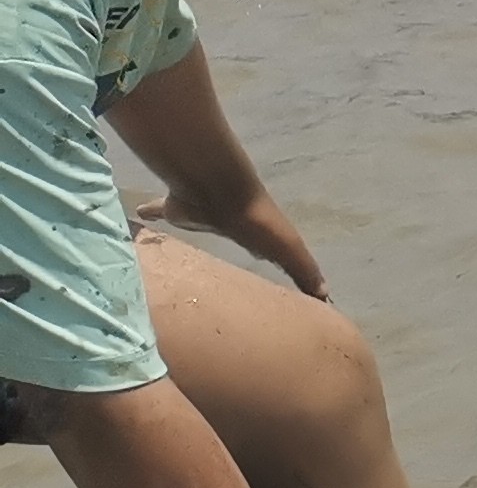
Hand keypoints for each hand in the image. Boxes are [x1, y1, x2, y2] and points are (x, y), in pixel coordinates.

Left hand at [135, 184, 324, 299]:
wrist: (220, 190)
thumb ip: (303, 270)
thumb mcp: (287, 249)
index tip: (266, 269)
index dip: (268, 258)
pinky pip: (159, 210)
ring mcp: (202, 214)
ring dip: (192, 231)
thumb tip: (325, 296)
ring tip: (178, 249)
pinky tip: (140, 216)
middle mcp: (230, 223)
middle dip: (231, 243)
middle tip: (221, 265)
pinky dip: (151, 212)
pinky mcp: (174, 208)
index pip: (266, 250)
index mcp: (256, 234)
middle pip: (231, 237)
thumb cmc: (255, 220)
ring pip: (197, 225)